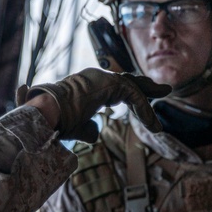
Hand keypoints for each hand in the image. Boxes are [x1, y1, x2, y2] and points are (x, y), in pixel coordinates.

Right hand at [17, 68, 170, 141]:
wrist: (47, 114)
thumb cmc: (55, 121)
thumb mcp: (75, 127)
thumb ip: (87, 129)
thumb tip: (96, 134)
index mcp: (86, 86)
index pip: (113, 86)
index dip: (129, 95)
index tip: (142, 104)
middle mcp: (95, 78)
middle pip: (127, 80)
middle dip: (146, 86)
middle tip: (164, 90)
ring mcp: (102, 78)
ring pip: (133, 88)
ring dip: (149, 101)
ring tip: (162, 112)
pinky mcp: (110, 84)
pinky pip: (135, 97)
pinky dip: (145, 111)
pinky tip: (152, 125)